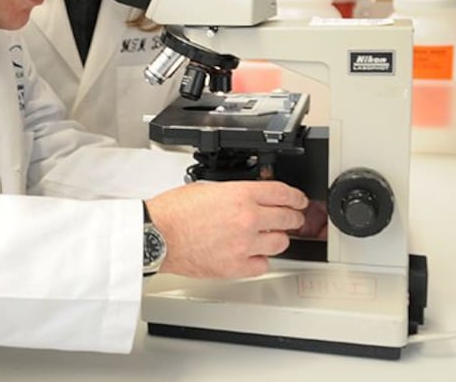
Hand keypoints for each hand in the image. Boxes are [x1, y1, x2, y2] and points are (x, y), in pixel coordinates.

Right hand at [146, 181, 307, 278]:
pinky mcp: (237, 266)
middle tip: (290, 219)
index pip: (283, 193)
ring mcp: (244, 245)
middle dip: (291, 218)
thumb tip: (251, 198)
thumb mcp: (208, 188)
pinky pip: (263, 264)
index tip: (298, 201)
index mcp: (240, 195)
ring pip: (281, 243)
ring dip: (276, 239)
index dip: (296, 197)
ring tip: (266, 237)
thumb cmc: (173, 212)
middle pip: (288, 218)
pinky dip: (260, 259)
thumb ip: (235, 193)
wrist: (157, 235)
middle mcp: (247, 219)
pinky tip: (251, 254)